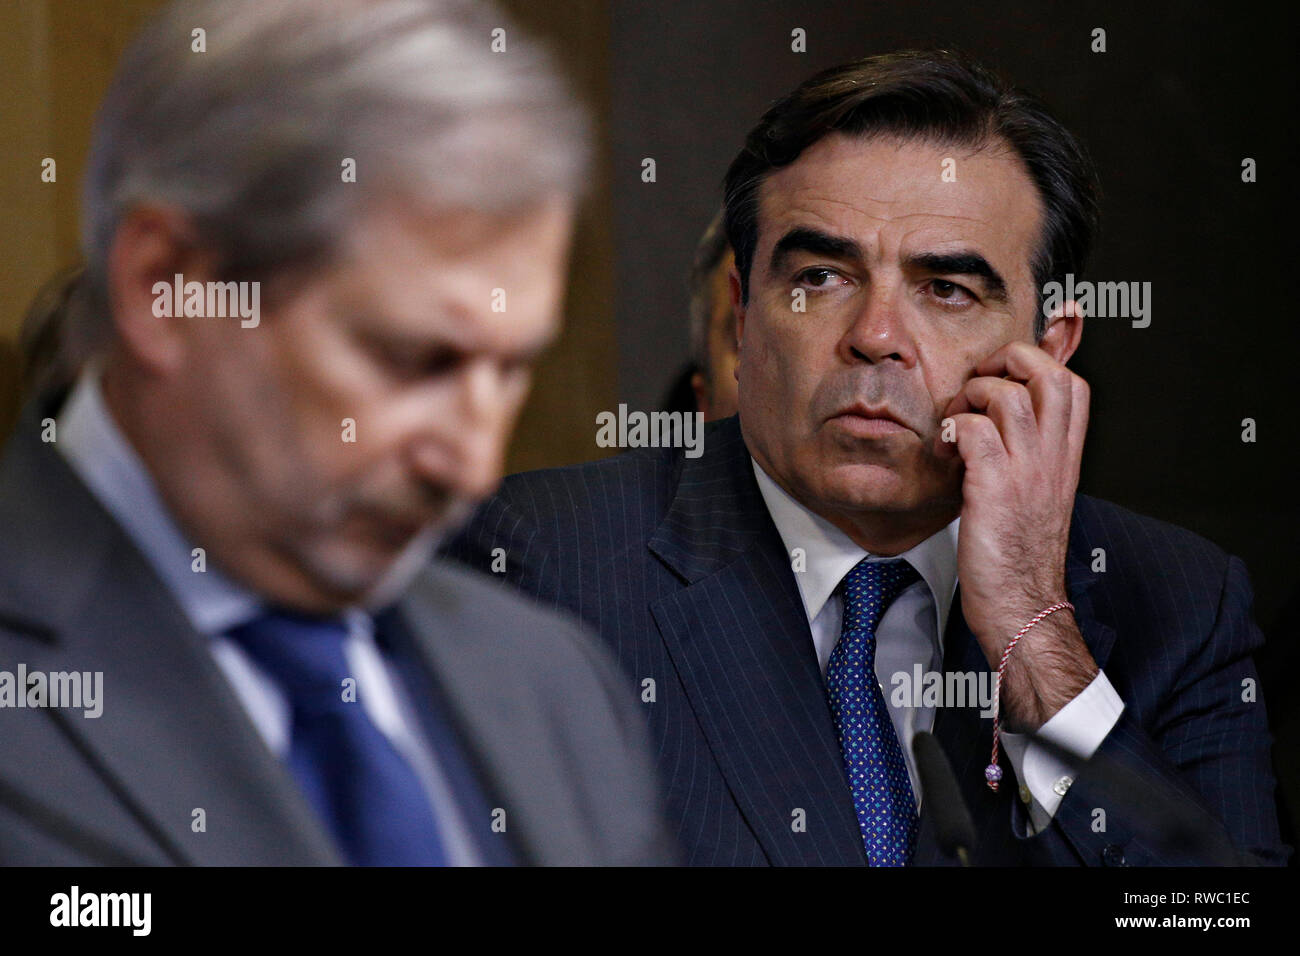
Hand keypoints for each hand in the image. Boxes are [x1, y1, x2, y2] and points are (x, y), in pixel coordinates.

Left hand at [936, 341, 1097, 730]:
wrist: (1023, 608)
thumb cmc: (1018, 556)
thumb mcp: (1033, 493)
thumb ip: (1026, 454)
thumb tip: (997, 423)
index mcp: (1064, 457)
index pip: (1073, 383)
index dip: (1041, 359)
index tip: (1001, 372)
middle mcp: (1053, 458)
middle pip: (1050, 374)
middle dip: (1006, 362)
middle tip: (976, 387)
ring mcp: (1027, 472)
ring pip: (1007, 394)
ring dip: (970, 397)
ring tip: (955, 423)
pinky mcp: (995, 491)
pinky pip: (974, 432)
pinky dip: (952, 429)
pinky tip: (944, 451)